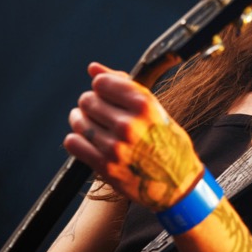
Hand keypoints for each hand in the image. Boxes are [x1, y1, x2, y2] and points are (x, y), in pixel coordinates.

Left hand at [64, 62, 203, 211]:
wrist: (178, 183)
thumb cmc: (168, 142)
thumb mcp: (155, 109)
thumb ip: (123, 86)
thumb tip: (92, 68)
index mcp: (144, 106)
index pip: (102, 83)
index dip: (102, 86)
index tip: (106, 93)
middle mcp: (128, 125)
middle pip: (88, 101)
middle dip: (92, 103)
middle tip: (101, 112)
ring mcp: (115, 147)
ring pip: (79, 121)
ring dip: (82, 120)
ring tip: (93, 125)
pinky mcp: (104, 166)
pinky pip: (74, 143)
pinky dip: (77, 139)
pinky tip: (89, 140)